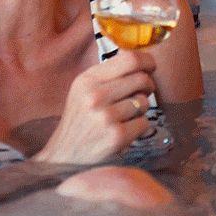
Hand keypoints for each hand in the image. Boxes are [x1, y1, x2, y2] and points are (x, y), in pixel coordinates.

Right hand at [31, 49, 158, 164]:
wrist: (64, 156)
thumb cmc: (79, 122)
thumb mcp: (83, 91)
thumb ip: (107, 74)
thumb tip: (138, 59)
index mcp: (86, 81)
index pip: (128, 59)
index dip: (146, 60)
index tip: (151, 65)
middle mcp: (94, 96)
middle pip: (141, 79)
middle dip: (147, 85)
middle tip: (142, 92)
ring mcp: (106, 117)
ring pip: (144, 102)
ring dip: (140, 108)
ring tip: (126, 115)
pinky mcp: (117, 136)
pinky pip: (144, 122)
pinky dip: (139, 126)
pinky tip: (124, 130)